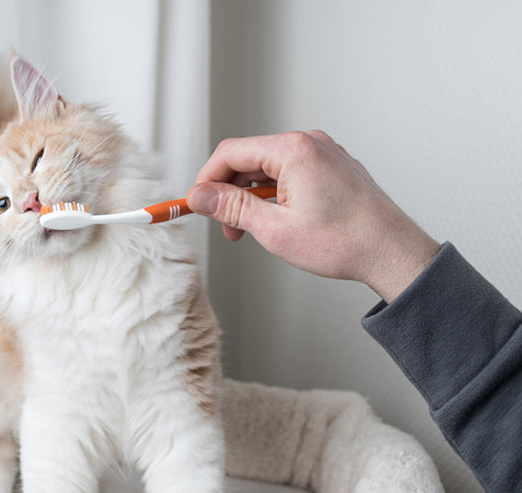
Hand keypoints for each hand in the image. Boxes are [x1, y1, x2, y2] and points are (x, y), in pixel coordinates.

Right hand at [187, 130, 440, 301]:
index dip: (206, 180)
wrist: (392, 252)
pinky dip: (273, 193)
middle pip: (248, 158)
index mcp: (293, 150)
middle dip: (229, 192)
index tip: (196, 204)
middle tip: (226, 227)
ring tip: (253, 229)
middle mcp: (309, 143)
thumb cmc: (345, 242)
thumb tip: (200, 196)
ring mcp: (323, 153)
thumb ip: (231, 208)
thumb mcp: (274, 229)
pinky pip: (289, 171)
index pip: (230, 153)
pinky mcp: (331, 166)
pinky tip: (277, 220)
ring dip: (251, 196)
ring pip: (267, 167)